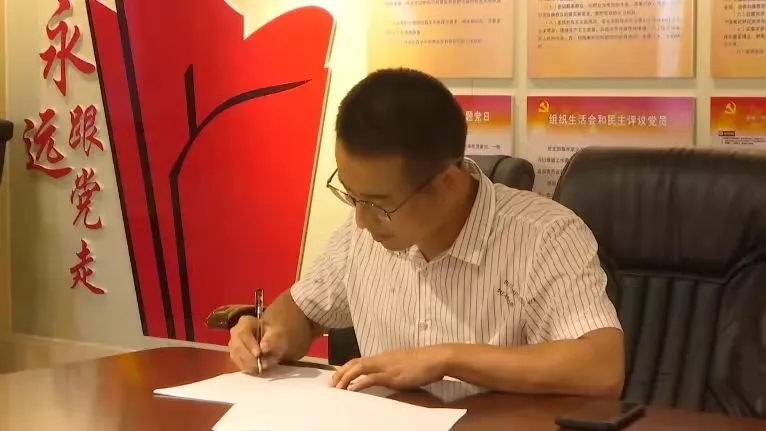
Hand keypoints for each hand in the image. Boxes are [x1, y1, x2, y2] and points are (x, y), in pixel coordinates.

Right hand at [228, 315, 287, 373]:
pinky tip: (255, 370)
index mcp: (245, 322)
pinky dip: (246, 368)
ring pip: (236, 355)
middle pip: (237, 346)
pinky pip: (237, 362)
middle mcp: (236, 332)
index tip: (258, 354)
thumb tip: (264, 348)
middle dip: (249, 358)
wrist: (272, 340)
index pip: (243, 333)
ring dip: (247, 364)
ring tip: (259, 368)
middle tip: (260, 365)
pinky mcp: (234, 354)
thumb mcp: (277, 335)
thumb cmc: (274, 335)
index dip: (249, 344)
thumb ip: (272, 340)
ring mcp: (233, 343)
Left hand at [330, 346, 450, 391]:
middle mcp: (381, 359)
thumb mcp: (403, 365)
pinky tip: (352, 389)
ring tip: (336, 389)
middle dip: (340, 374)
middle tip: (331, 385)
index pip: (358, 360)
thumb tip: (385, 378)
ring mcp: (386, 366)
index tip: (336, 378)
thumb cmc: (423, 362)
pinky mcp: (392, 375)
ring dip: (345, 378)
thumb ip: (391, 370)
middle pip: (354, 363)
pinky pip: (372, 378)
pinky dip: (359, 383)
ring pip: (359, 368)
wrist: (436, 358)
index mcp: (383, 357)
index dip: (345, 368)